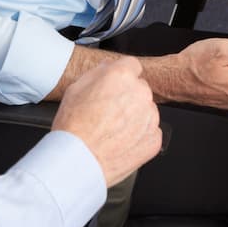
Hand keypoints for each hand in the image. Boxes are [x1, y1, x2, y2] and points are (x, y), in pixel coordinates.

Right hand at [52, 57, 160, 186]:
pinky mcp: (154, 139)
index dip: (121, 77)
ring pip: (146, 110)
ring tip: (112, 130)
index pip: (131, 66)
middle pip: (139, 89)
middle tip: (108, 113)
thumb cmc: (73, 127)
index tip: (115, 87)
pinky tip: (120, 141)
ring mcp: (150, 117)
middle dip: (127, 98)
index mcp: (122, 76)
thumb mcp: (76, 87)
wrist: (78, 160)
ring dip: (134, 117)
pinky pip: (149, 132)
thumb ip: (98, 72)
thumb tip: (108, 68)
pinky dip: (138, 136)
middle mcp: (140, 93)